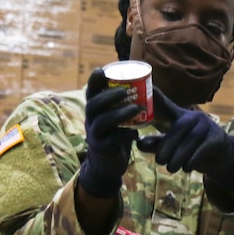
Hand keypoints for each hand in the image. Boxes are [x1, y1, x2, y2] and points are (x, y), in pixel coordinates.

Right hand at [77, 69, 140, 197]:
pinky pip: (112, 141)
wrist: (107, 164)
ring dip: (120, 114)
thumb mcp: (115, 116)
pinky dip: (125, 135)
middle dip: (109, 97)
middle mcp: (91, 121)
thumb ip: (121, 103)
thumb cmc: (114, 135)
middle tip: (126, 92)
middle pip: (93, 105)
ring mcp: (95, 136)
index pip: (90, 93)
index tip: (101, 70)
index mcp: (95, 110)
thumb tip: (143, 82)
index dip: (94, 81)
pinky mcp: (103, 149)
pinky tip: (135, 133)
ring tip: (137, 109)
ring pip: (102, 122)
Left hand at [136, 88, 233, 192]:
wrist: (222, 156)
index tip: (147, 82)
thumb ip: (157, 144)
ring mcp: (208, 127)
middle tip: (160, 161)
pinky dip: (192, 160)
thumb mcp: (173, 147)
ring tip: (171, 168)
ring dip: (178, 157)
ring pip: (189, 141)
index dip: (157, 94)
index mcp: (180, 116)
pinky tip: (187, 168)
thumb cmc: (194, 148)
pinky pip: (202, 149)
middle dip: (167, 146)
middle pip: (178, 128)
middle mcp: (194, 117)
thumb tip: (138, 143)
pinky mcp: (217, 139)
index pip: (166, 104)